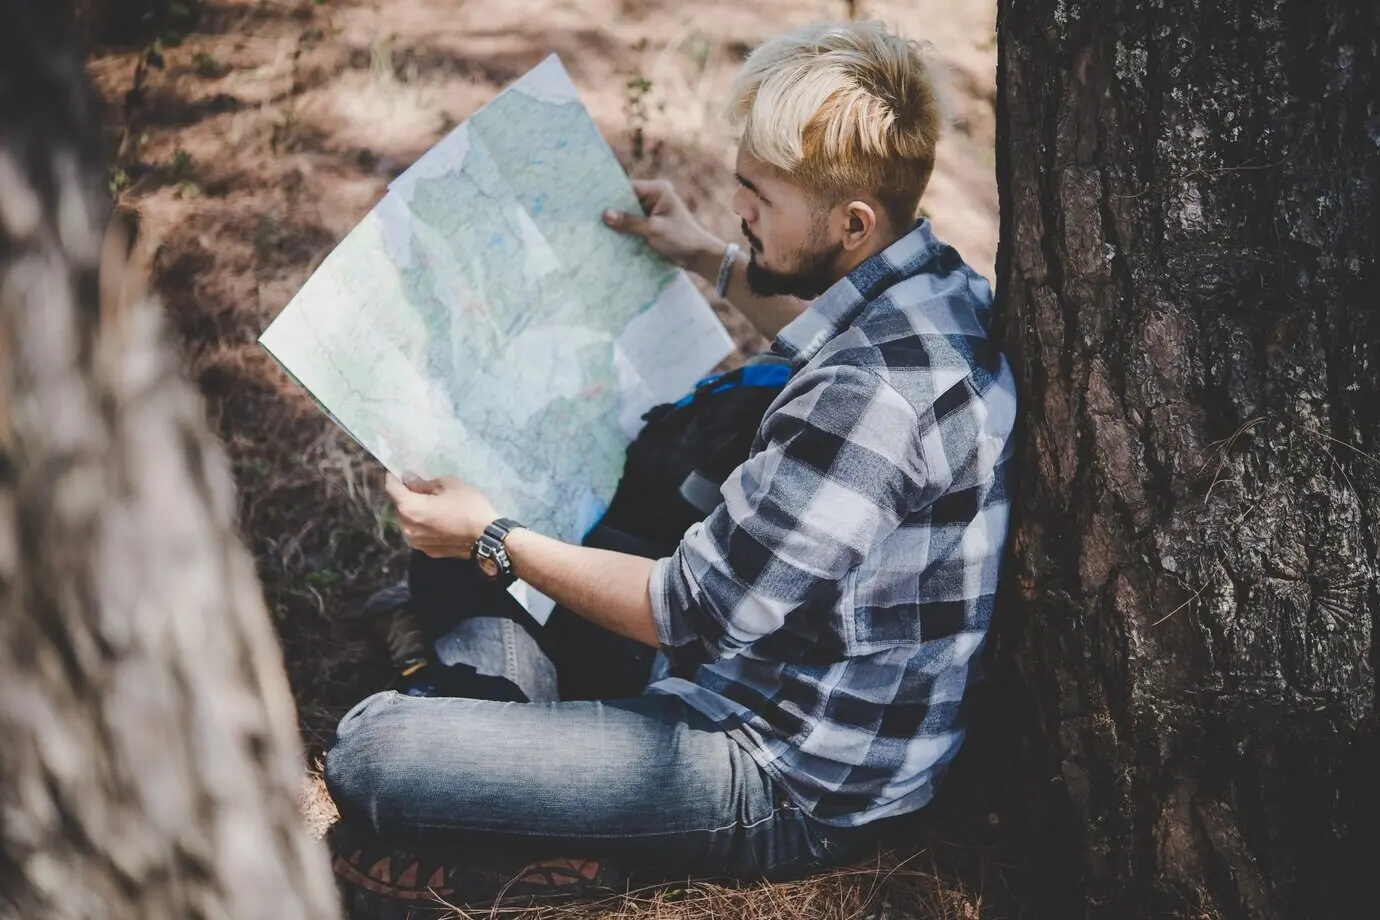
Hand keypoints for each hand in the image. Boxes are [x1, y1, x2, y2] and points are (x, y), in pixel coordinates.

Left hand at [384, 472, 497, 558]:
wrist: (487, 537)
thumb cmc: (468, 505)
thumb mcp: (448, 484)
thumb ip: (423, 483)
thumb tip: (408, 479)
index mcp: (409, 508)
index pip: (391, 488)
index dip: (393, 476)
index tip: (398, 470)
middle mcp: (407, 528)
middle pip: (398, 506)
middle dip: (405, 495)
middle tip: (419, 486)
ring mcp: (417, 542)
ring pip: (408, 522)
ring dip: (414, 512)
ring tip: (431, 504)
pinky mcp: (428, 551)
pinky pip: (420, 533)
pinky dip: (424, 525)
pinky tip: (438, 520)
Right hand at [603, 178, 724, 271]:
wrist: (697, 256)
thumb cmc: (681, 239)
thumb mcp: (654, 230)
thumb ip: (629, 222)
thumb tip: (605, 215)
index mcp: (658, 190)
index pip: (628, 188)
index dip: (611, 196)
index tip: (592, 203)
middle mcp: (653, 196)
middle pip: (625, 200)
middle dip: (612, 210)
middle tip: (589, 216)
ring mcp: (651, 210)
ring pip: (627, 213)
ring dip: (616, 222)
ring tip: (594, 226)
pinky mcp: (649, 223)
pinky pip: (632, 224)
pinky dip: (623, 230)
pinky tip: (607, 235)